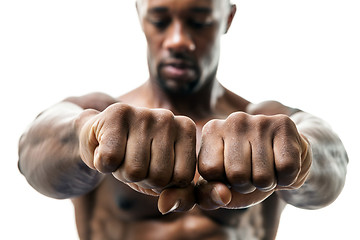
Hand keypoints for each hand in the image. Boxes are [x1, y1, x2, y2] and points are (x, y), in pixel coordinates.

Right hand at [76, 103, 196, 212]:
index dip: (162, 183)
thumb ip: (180, 197)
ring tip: (120, 155)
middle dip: (141, 179)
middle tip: (132, 161)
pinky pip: (111, 160)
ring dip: (122, 172)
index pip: (182, 178)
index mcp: (186, 129)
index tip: (154, 167)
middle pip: (159, 176)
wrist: (97, 138)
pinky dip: (103, 164)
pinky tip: (105, 148)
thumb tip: (166, 206)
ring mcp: (143, 113)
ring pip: (135, 171)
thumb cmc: (136, 160)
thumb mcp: (164, 181)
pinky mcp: (116, 113)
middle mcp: (168, 117)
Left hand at [196, 112, 311, 209]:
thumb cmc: (246, 172)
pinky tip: (281, 165)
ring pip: (263, 176)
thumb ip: (210, 197)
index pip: (211, 171)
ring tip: (267, 169)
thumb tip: (222, 196)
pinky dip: (286, 179)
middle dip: (247, 186)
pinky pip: (286, 169)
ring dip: (268, 184)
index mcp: (211, 131)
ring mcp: (259, 120)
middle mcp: (233, 120)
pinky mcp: (284, 124)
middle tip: (252, 174)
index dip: (224, 183)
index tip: (230, 174)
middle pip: (237, 175)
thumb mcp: (222, 187)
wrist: (283, 156)